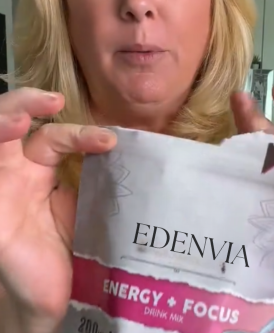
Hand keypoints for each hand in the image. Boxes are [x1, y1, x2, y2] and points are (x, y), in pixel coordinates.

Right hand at [0, 88, 116, 331]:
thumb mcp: (91, 207)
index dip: (81, 134)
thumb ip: (101, 178)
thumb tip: (137, 152)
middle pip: (13, 124)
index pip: (56, 137)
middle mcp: (19, 172)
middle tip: (53, 100)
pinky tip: (9, 137)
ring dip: (3, 119)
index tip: (111, 142)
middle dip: (26, 104)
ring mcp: (2, 187)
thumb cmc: (76, 248)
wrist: (58, 296)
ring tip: (22, 116)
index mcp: (43, 168)